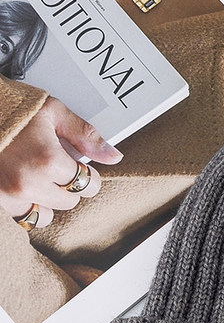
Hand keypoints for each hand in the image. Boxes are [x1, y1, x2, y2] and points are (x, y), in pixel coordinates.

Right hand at [0, 97, 122, 227]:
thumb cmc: (8, 105)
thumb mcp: (52, 112)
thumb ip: (85, 136)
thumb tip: (113, 156)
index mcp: (48, 161)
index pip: (89, 186)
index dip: (90, 175)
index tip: (82, 166)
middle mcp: (29, 183)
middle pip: (70, 201)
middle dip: (69, 185)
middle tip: (55, 166)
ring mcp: (10, 194)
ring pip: (47, 215)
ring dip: (49, 199)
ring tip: (39, 176)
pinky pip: (23, 217)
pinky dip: (29, 205)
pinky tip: (26, 185)